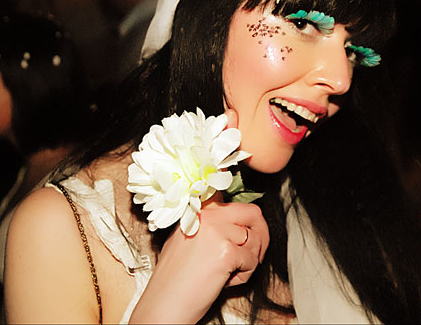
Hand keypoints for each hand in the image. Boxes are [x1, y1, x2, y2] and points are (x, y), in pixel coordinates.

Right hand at [130, 108, 268, 323]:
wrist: (163, 309)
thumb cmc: (179, 280)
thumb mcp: (191, 240)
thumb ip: (213, 220)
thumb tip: (243, 212)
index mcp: (192, 206)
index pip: (215, 173)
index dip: (224, 141)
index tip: (230, 115)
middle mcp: (202, 211)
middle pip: (253, 214)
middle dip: (258, 242)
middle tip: (244, 262)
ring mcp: (213, 228)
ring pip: (255, 238)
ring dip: (249, 262)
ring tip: (225, 273)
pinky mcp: (222, 249)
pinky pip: (252, 259)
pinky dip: (243, 276)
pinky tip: (221, 282)